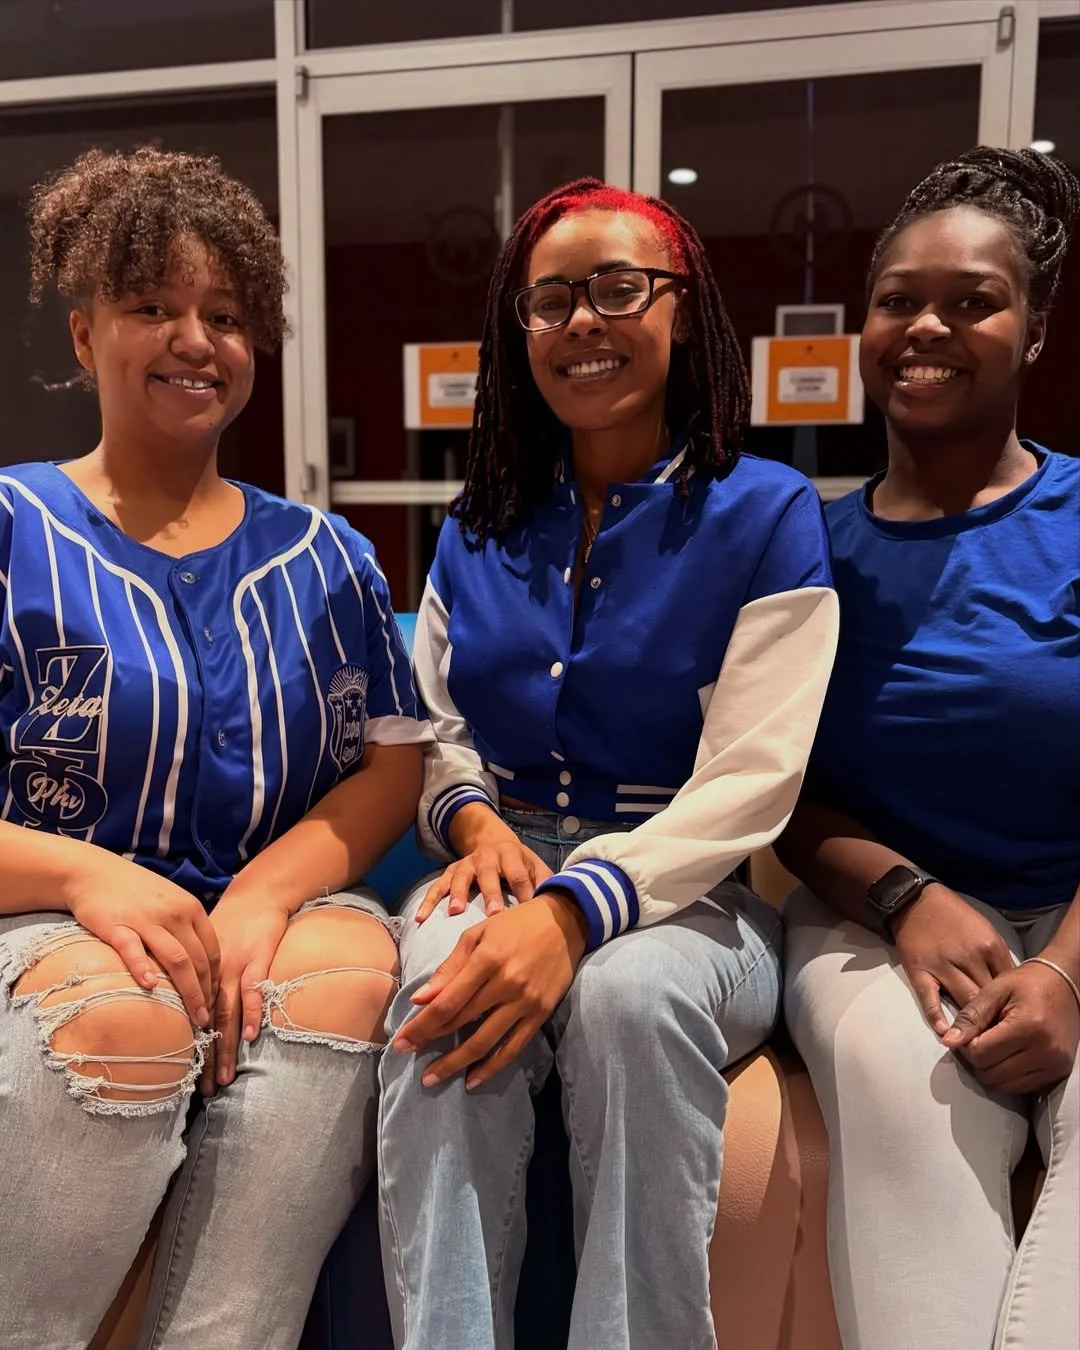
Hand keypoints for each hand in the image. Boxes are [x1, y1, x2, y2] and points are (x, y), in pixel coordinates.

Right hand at [66, 855, 219, 1027]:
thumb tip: (201, 963)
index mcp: (191, 908)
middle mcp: (174, 914)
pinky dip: (143, 969)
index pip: (212, 951)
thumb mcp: (170, 901)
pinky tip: (150, 987)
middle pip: (198, 960)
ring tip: (192, 1017)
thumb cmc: (134, 891)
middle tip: (207, 1021)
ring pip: (176, 960)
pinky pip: (134, 950)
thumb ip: (186, 927)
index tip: (214, 1002)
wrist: (93, 872)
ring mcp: (147, 920)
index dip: (216, 980)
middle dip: (206, 993)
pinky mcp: (118, 926)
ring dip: (188, 991)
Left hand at [203, 888, 290, 1091]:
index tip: (190, 1080)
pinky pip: (253, 989)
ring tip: (225, 1078)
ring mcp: (235, 967)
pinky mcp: (257, 958)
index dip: (192, 1050)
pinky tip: (250, 1035)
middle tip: (206, 1092)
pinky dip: (250, 1012)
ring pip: (226, 1013)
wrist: (258, 894)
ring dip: (226, 1047)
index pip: (193, 1019)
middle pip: (207, 1023)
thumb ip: (201, 978)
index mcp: (199, 975)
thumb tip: (188, 1008)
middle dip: (207, 1059)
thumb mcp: (209, 950)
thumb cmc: (235, 923)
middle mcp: (213, 975)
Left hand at [394, 892, 587, 1088]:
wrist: (566, 921)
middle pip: (461, 1022)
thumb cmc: (516, 924)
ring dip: (456, 1063)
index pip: (447, 1003)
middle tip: (407, 1055)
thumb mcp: (478, 934)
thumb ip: (450, 968)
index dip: (421, 1025)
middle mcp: (506, 984)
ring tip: (433, 1079)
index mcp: (487, 960)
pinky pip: (514, 1047)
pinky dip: (492, 1067)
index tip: (401, 1041)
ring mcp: (525, 1002)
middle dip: (429, 1041)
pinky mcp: (541, 1014)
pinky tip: (472, 1079)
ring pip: (485, 1041)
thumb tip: (420, 999)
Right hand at [416, 832, 552, 921]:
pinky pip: (437, 886)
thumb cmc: (517, 862)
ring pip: (461, 878)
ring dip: (458, 894)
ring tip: (456, 912)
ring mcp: (466, 864)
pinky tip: (421, 918)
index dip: (523, 892)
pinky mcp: (450, 872)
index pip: (519, 874)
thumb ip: (544, 881)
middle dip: (491, 893)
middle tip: (493, 914)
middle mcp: (487, 857)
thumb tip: (562, 901)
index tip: (528, 914)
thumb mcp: (534, 864)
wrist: (489, 838)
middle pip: (489, 874)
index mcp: (511, 854)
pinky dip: (429, 901)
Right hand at [893, 883, 1013, 1035]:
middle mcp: (969, 957)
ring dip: (972, 1024)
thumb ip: (998, 959)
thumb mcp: (986, 931)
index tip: (1012, 1019)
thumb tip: (1009, 992)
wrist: (916, 900)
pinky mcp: (919, 971)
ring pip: (965, 1002)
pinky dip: (937, 1018)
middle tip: (1000, 1038)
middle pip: (989, 998)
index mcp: (990, 947)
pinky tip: (946, 1033)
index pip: (1008, 985)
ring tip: (978, 1043)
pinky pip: (929, 999)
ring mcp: (943, 965)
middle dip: (996, 1018)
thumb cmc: (955, 917)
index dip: (1011, 1005)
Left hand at [943, 962, 1079, 1093]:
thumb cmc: (1027, 982)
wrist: (1064, 984)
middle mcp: (1045, 1051)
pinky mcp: (1058, 1072)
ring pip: (1005, 1086)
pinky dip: (1007, 1076)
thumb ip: (971, 1016)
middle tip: (977, 1039)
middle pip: (990, 1074)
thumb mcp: (995, 990)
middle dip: (976, 1060)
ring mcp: (1054, 1065)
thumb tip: (948, 1041)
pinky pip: (1022, 1087)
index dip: (965, 1045)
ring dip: (990, 1071)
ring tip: (991, 1046)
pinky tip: (1006, 1055)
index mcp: (1028, 1027)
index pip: (980, 1054)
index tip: (966, 1032)